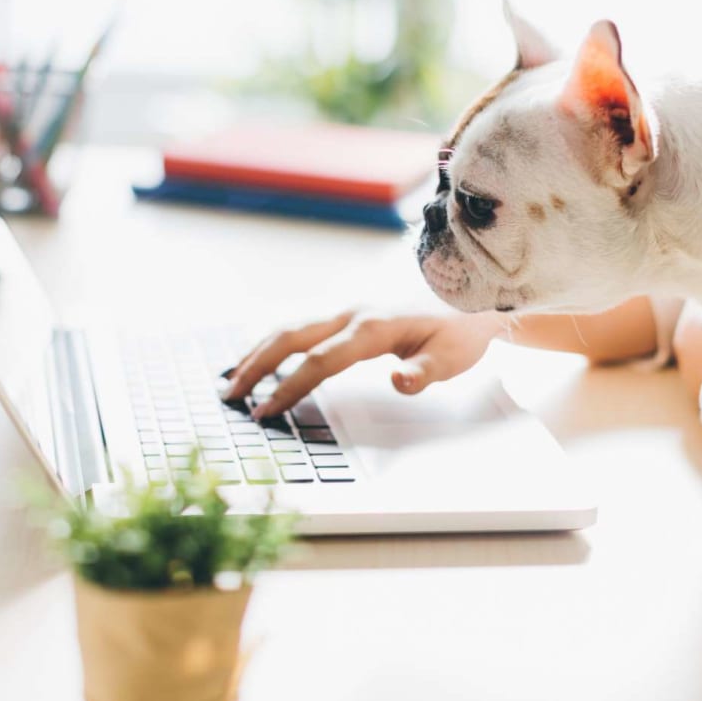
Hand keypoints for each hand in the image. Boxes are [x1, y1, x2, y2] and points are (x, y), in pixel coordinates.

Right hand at [223, 310, 506, 416]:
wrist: (471, 288)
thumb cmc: (461, 326)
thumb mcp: (452, 356)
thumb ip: (423, 373)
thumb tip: (398, 382)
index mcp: (373, 327)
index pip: (320, 362)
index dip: (289, 388)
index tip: (264, 411)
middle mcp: (352, 312)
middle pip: (291, 336)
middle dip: (256, 366)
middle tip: (230, 395)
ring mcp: (347, 306)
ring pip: (290, 325)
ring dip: (258, 350)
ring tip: (232, 376)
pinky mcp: (347, 308)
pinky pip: (301, 322)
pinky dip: (274, 339)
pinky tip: (263, 354)